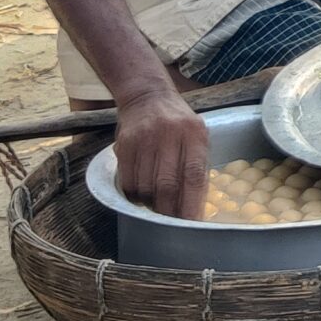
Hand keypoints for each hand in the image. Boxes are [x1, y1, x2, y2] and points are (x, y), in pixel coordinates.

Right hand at [111, 86, 207, 219]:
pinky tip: (141, 197)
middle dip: (169, 211)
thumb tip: (195, 205)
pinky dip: (134, 195)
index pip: (194, 175)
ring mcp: (144, 138)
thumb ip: (196, 164)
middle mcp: (169, 133)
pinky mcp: (124, 143)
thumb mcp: (196, 134)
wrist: (147, 96)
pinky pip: (128, 180)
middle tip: (172, 225)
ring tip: (157, 209)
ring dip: (151, 205)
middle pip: (167, 185)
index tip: (192, 223)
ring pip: (146, 187)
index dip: (192, 204)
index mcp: (194, 133)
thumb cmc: (177, 122)